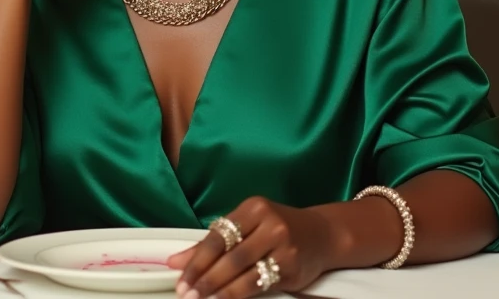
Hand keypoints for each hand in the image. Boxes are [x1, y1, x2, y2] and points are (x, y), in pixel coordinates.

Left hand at [168, 197, 338, 298]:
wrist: (323, 235)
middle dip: (205, 278)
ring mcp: (284, 246)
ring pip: (244, 273)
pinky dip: (239, 295)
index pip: (218, 236)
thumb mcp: (247, 226)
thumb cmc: (278, 229)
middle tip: (187, 294)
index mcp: (254, 207)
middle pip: (230, 256)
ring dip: (219, 290)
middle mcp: (270, 224)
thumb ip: (213, 243)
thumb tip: (175, 261)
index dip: (196, 259)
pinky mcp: (292, 267)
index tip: (180, 277)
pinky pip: (260, 285)